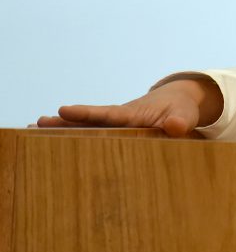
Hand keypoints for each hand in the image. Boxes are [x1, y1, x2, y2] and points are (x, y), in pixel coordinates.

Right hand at [36, 77, 223, 136]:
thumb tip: (174, 127)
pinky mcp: (118, 133)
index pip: (107, 114)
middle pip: (89, 122)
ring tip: (34, 132)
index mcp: (133, 114)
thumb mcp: (185, 115)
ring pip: (88, 129)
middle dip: (65, 123)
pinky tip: (59, 148)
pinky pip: (96, 136)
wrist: (180, 102)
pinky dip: (78, 139)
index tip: (64, 109)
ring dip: (65, 131)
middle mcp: (120, 119)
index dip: (86, 114)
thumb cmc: (182, 109)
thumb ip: (180, 121)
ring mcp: (117, 126)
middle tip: (37, 123)